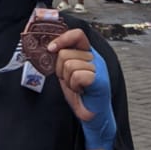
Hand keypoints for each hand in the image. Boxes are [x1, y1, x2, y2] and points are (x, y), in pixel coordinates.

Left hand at [49, 28, 116, 149]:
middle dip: (61, 70)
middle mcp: (95, 57)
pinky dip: (75, 86)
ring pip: (69, 65)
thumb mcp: (67, 72)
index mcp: (88, 53)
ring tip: (76, 86)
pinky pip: (77, 76)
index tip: (51, 49)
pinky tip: (81, 91)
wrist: (93, 115)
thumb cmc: (81, 94)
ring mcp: (99, 68)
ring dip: (68, 80)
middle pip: (65, 53)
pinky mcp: (100, 80)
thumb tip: (50, 48)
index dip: (62, 39)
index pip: (77, 34)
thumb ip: (63, 59)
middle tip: (69, 80)